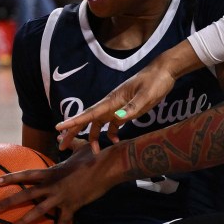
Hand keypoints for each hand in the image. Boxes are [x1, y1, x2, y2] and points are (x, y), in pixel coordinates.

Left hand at [0, 144, 117, 223]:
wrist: (108, 167)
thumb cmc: (95, 155)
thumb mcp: (80, 147)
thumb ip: (69, 143)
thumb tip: (63, 134)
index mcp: (52, 171)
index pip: (27, 175)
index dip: (11, 178)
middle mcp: (53, 185)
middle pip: (27, 194)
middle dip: (9, 202)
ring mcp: (62, 197)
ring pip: (39, 211)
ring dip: (23, 222)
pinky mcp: (73, 206)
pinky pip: (63, 222)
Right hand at [55, 61, 176, 151]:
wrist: (164, 71)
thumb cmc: (155, 81)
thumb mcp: (147, 95)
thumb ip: (132, 108)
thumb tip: (117, 119)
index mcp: (112, 100)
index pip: (89, 113)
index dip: (74, 121)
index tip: (59, 128)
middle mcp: (111, 104)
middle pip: (88, 119)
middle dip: (74, 131)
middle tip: (61, 145)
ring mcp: (118, 106)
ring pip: (99, 123)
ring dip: (93, 137)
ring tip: (92, 152)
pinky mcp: (126, 109)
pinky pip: (113, 124)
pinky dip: (111, 133)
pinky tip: (115, 141)